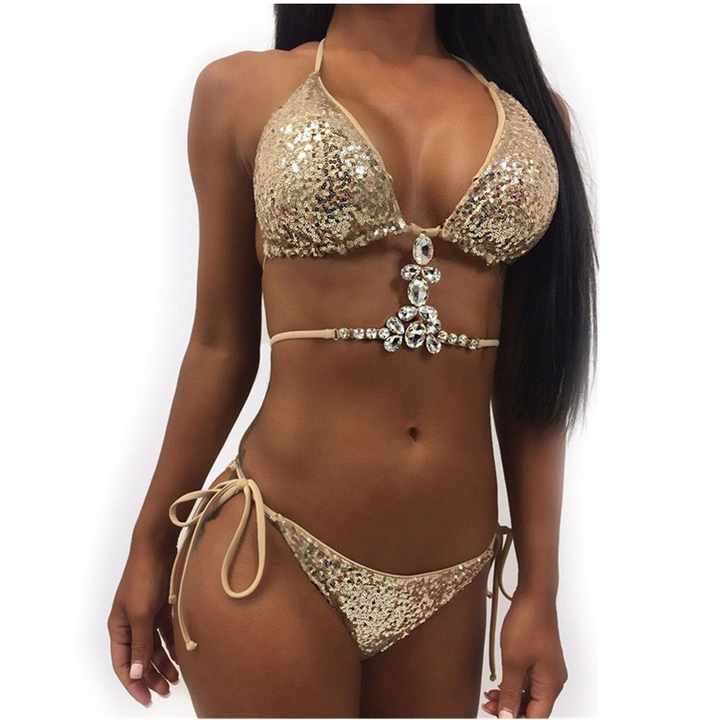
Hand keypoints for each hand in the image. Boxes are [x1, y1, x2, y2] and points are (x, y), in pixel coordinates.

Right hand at [107, 539, 179, 706]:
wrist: (158, 547)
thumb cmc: (144, 577)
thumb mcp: (141, 614)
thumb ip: (141, 645)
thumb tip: (136, 674)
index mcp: (119, 627)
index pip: (123, 664)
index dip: (133, 683)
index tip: (147, 699)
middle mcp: (131, 623)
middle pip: (140, 657)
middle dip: (151, 676)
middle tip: (166, 690)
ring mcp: (146, 614)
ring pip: (154, 646)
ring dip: (164, 662)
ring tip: (177, 677)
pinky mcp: (161, 606)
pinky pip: (166, 633)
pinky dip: (172, 645)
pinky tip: (182, 655)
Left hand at [482, 591, 566, 717]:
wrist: (534, 596)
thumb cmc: (527, 624)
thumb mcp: (513, 662)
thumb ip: (511, 693)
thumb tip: (508, 717)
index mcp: (551, 685)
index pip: (536, 716)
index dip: (516, 719)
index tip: (496, 715)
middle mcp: (553, 679)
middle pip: (533, 707)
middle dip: (511, 709)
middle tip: (488, 705)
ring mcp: (548, 668)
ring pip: (530, 694)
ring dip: (510, 697)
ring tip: (489, 695)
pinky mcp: (541, 658)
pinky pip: (529, 680)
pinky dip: (514, 684)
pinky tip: (499, 683)